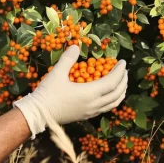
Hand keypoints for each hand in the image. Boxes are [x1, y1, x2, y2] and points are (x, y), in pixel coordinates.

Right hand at [12, 45, 127, 137]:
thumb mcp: (57, 73)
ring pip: (113, 103)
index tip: (122, 62)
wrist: (39, 114)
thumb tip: (76, 46)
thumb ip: (68, 59)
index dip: (120, 71)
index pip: (112, 82)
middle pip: (117, 93)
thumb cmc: (48, 93)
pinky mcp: (86, 116)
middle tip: (124, 71)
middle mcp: (94, 104)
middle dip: (123, 81)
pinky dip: (113, 100)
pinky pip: (106, 108)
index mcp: (89, 93)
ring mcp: (91, 112)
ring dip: (120, 92)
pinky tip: (109, 94)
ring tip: (121, 83)